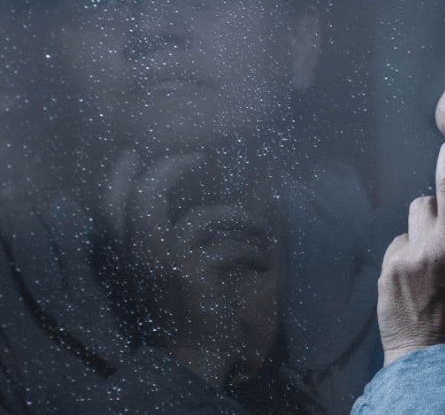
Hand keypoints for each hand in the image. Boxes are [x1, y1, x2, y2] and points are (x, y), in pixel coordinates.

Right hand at [101, 151, 279, 387]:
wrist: (188, 362)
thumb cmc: (178, 320)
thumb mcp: (160, 279)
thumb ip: (163, 246)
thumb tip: (192, 213)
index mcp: (126, 256)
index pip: (108, 207)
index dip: (118, 175)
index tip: (134, 154)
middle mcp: (140, 254)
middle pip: (148, 193)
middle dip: (174, 167)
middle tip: (198, 159)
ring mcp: (166, 259)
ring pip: (205, 215)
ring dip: (241, 218)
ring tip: (260, 228)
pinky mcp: (196, 270)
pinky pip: (231, 245)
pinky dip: (253, 251)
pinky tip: (263, 263)